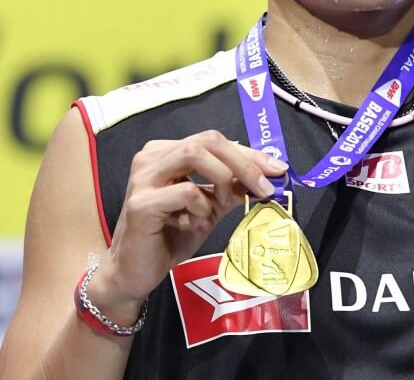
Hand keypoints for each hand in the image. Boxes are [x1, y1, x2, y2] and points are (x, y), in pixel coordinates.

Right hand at [89, 130, 287, 319]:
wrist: (135, 272)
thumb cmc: (170, 236)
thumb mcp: (211, 207)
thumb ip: (234, 189)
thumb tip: (269, 177)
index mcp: (167, 152)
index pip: (215, 141)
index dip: (250, 153)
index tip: (278, 169)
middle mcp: (152, 157)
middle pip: (208, 141)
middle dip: (244, 162)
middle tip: (264, 187)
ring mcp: (143, 177)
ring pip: (195, 155)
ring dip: (222, 179)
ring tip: (222, 204)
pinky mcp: (142, 202)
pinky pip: (186, 191)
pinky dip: (201, 206)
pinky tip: (193, 222)